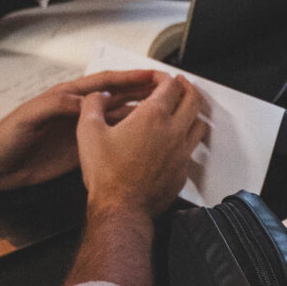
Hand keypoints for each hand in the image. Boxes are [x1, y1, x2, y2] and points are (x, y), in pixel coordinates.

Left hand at [0, 70, 161, 189]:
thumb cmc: (6, 137)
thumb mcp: (31, 116)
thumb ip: (58, 106)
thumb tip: (85, 102)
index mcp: (67, 96)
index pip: (105, 82)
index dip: (130, 77)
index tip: (153, 75)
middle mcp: (78, 111)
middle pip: (118, 96)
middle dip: (144, 91)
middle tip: (169, 89)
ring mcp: (81, 131)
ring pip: (119, 117)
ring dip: (141, 113)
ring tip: (164, 111)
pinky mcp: (81, 150)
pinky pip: (110, 140)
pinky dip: (128, 137)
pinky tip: (143, 138)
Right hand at [75, 71, 207, 221]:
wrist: (121, 208)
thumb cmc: (107, 175)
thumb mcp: (88, 133)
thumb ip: (92, 106)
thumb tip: (96, 96)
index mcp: (152, 117)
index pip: (170, 85)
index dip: (165, 77)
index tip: (159, 77)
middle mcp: (173, 131)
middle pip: (193, 100)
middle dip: (187, 87)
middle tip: (181, 84)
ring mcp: (181, 152)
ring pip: (199, 124)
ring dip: (193, 112)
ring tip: (184, 109)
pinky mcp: (182, 171)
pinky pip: (192, 149)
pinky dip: (187, 139)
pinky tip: (177, 141)